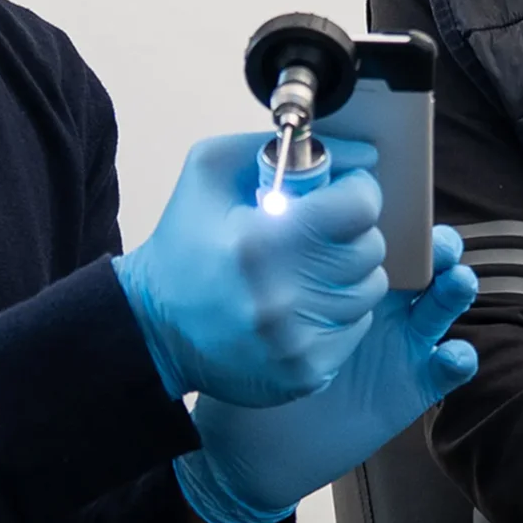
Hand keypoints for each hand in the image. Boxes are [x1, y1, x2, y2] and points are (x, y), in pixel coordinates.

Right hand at [113, 133, 386, 405]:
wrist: (153, 327)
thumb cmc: (186, 242)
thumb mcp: (211, 169)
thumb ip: (284, 148)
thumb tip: (362, 155)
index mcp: (259, 240)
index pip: (359, 207)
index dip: (357, 192)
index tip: (341, 194)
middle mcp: (281, 295)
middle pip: (369, 249)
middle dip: (350, 233)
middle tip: (318, 233)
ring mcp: (295, 341)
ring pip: (369, 289)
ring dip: (346, 273)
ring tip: (306, 269)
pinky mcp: (305, 373)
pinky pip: (357, 328)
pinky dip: (338, 313)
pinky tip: (301, 304)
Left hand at [176, 228, 478, 522]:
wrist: (253, 438)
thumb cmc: (248, 361)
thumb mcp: (255, 300)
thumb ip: (272, 255)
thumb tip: (275, 196)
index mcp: (347, 272)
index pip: (385, 234)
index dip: (401, 217)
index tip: (401, 205)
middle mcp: (383, 302)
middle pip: (427, 263)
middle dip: (441, 248)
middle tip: (438, 244)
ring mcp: (402, 341)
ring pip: (443, 305)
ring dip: (456, 291)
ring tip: (456, 283)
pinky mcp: (413, 383)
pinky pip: (447, 368)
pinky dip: (458, 359)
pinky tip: (452, 355)